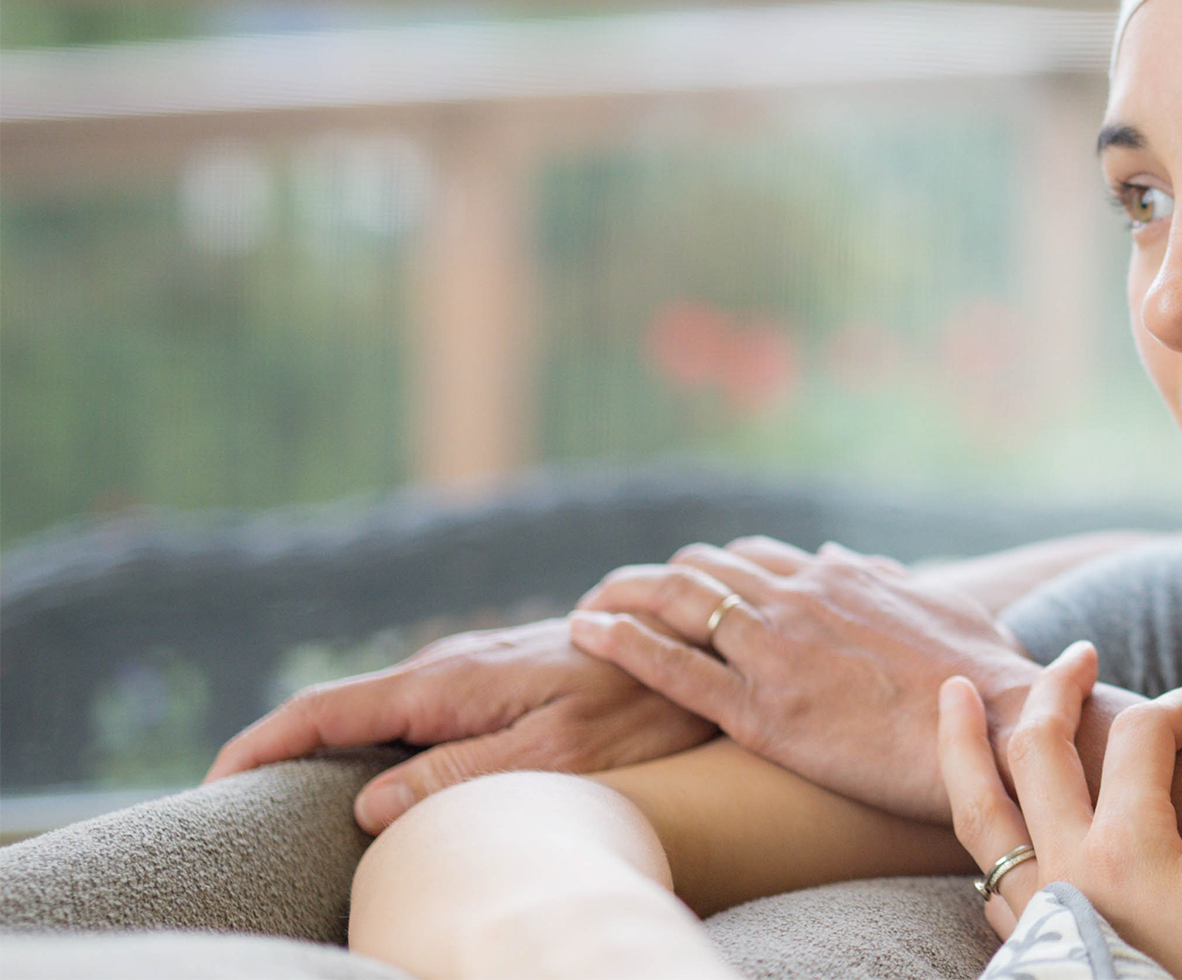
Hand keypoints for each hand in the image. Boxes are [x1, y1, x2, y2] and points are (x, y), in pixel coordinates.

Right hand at [209, 617, 717, 832]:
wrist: (698, 645)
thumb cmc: (641, 707)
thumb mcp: (558, 753)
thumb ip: (462, 774)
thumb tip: (367, 804)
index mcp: (449, 682)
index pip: (326, 710)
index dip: (262, 746)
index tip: (211, 786)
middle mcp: (450, 667)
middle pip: (340, 711)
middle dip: (278, 752)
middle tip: (228, 807)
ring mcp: (473, 670)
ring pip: (378, 711)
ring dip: (325, 747)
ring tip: (278, 797)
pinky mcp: (500, 679)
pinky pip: (418, 713)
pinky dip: (377, 740)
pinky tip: (371, 771)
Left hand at [569, 535, 1040, 821]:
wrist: (999, 727)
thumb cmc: (985, 680)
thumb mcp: (943, 611)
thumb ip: (894, 585)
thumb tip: (863, 564)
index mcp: (840, 579)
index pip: (752, 559)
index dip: (710, 571)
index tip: (683, 588)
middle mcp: (800, 600)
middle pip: (701, 570)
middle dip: (653, 580)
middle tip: (618, 599)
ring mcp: (776, 652)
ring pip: (675, 603)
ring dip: (621, 597)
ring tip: (583, 609)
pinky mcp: (761, 711)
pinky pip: (670, 665)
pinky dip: (620, 641)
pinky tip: (586, 631)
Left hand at [941, 643, 1181, 979]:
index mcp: (1128, 852)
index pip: (1143, 734)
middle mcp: (1065, 873)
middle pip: (1037, 749)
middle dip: (1058, 688)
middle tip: (1076, 654)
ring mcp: (1037, 917)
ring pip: (979, 812)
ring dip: (965, 744)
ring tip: (956, 695)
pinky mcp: (1032, 953)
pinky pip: (986, 871)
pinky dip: (979, 821)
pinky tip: (989, 810)